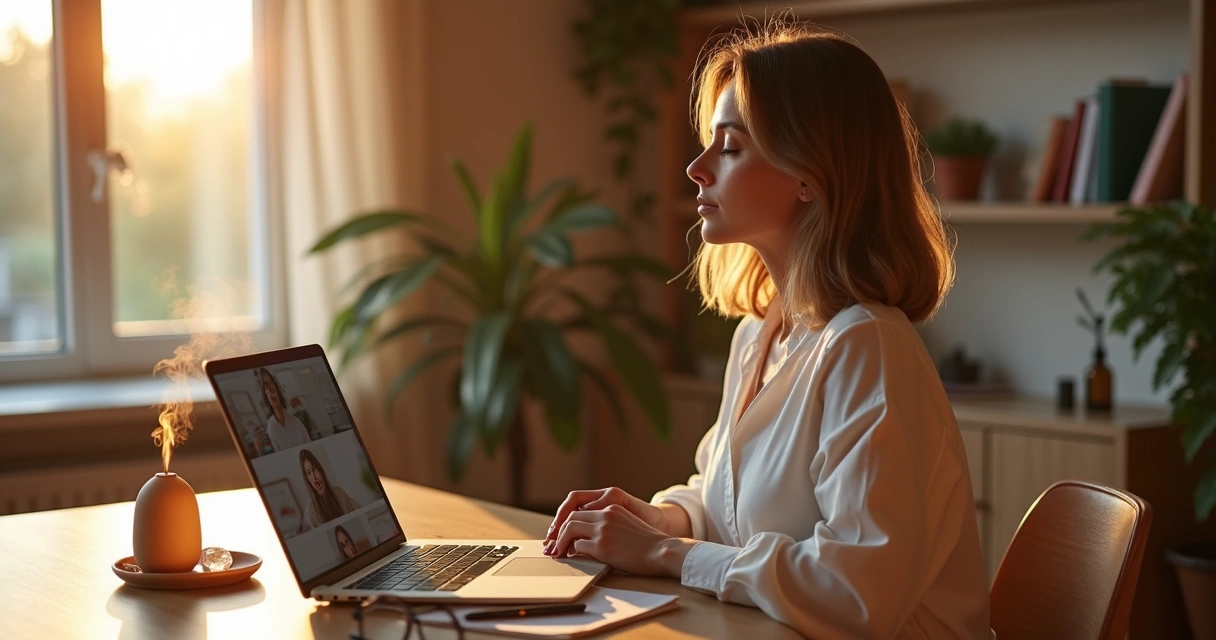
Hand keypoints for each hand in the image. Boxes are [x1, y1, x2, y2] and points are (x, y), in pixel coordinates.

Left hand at [545, 504, 695, 577]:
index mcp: (611, 507)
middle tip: (552, 544)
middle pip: (571, 516)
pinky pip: (577, 546)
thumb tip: (588, 537)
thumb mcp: (626, 524)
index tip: (560, 533)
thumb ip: (609, 524)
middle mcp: (605, 514)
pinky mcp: (602, 546)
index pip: (581, 509)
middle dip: (558, 531)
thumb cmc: (648, 544)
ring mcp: (603, 529)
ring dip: (560, 541)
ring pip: (569, 529)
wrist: (662, 551)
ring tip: (556, 552)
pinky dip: (571, 552)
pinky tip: (570, 557)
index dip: (567, 521)